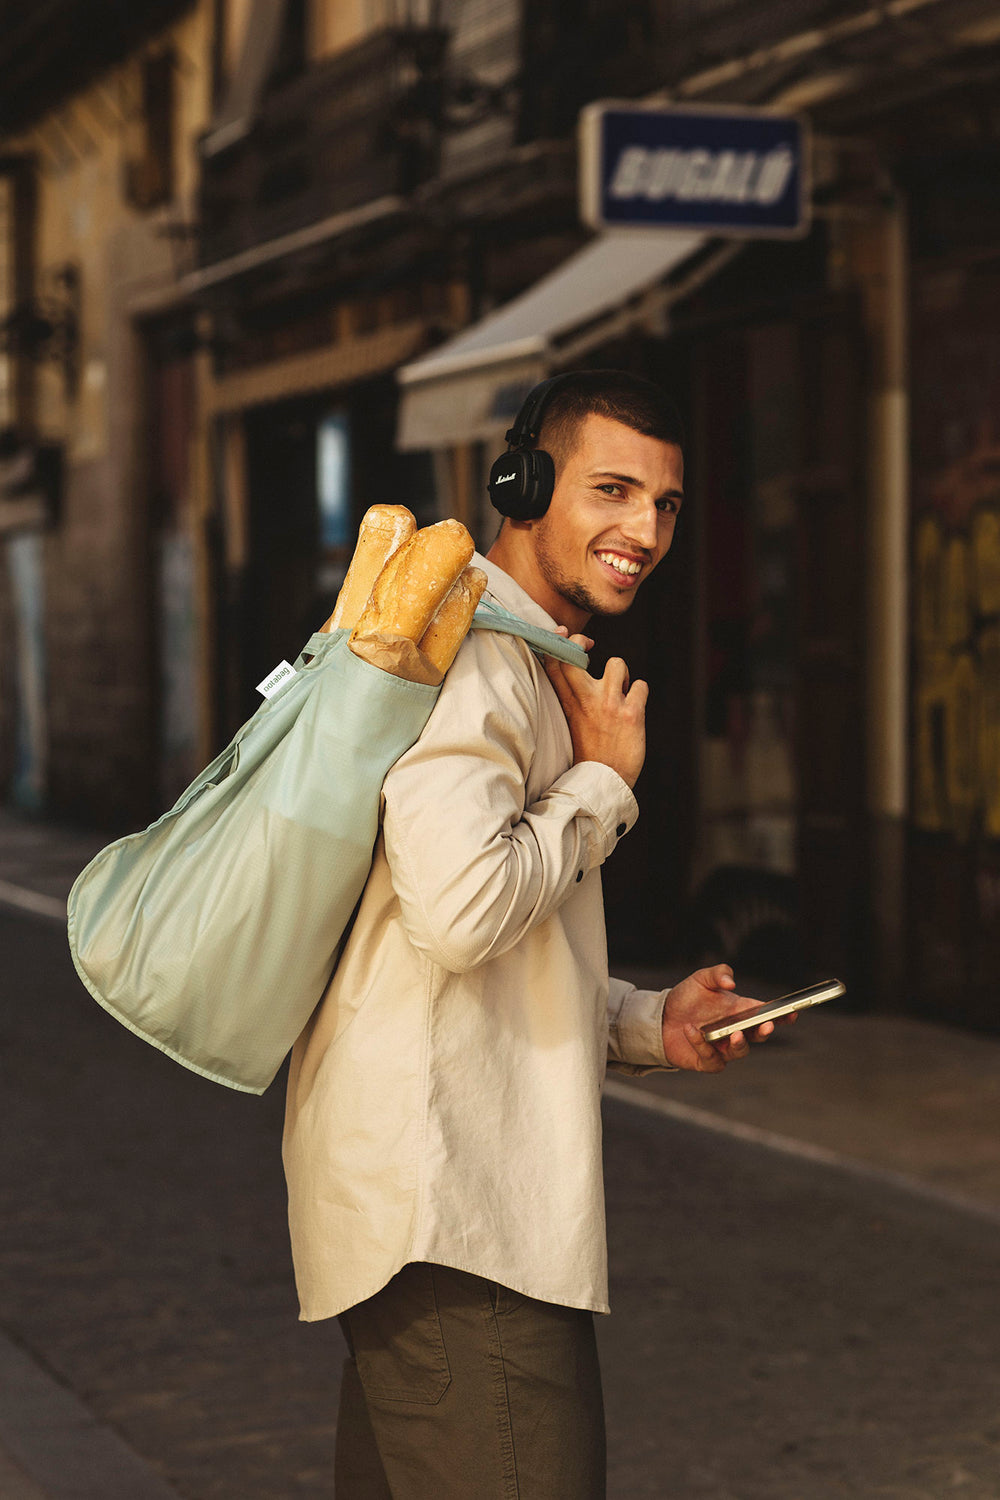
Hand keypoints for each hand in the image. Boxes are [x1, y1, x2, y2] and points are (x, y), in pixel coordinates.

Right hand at [543, 641, 647, 788]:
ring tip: (620, 692)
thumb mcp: (569, 722)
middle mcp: (585, 700)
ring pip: (617, 664)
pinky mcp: (631, 714)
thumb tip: (576, 669)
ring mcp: (608, 705)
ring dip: (622, 676)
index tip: (567, 637)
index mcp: (567, 703)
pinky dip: (640, 694)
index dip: (559, 642)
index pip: (553, 662)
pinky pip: (641, 686)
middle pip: (575, 653)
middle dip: (581, 643)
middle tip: (590, 650)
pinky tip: (634, 708)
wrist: (603, 782)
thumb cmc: (587, 751)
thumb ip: (570, 696)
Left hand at [660, 964, 795, 1072]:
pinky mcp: (707, 1061)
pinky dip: (703, 1046)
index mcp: (740, 1011)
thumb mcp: (701, 979)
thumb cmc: (686, 998)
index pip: (766, 1014)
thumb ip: (718, 974)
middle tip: (767, 1025)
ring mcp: (723, 1048)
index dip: (783, 1015)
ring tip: (733, 1033)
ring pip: (741, 1051)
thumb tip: (732, 982)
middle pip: (759, 1035)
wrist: (660, 1017)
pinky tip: (692, 1031)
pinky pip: (713, 1059)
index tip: (792, 1013)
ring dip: (739, 1043)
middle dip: (765, 1031)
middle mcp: (736, 1031)